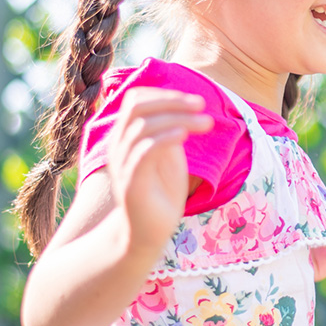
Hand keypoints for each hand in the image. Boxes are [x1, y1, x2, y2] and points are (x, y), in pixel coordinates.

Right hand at [107, 87, 213, 251]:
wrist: (149, 232)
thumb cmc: (162, 190)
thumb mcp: (170, 153)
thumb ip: (171, 128)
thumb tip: (185, 104)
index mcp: (127, 135)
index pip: (137, 99)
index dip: (164, 93)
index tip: (194, 100)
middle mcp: (120, 146)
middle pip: (137, 106)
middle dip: (171, 100)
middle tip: (201, 105)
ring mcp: (123, 163)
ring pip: (143, 126)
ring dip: (177, 118)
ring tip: (206, 123)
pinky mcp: (131, 183)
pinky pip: (144, 151)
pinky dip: (166, 138)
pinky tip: (184, 136)